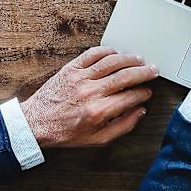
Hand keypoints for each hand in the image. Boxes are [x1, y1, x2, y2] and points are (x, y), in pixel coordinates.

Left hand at [20, 46, 158, 147]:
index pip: (131, 97)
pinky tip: (116, 53)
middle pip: (125, 76)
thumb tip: (139, 112)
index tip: (148, 92)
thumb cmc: (66, 132)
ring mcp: (80, 78)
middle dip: (144, 72)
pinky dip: (107, 51)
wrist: (37, 123)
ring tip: (139, 59)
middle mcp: (91, 92)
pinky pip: (93, 54)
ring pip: (111, 62)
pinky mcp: (71, 68)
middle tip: (153, 70)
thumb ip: (123, 126)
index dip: (144, 93)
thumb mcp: (98, 139)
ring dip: (129, 59)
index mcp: (99, 111)